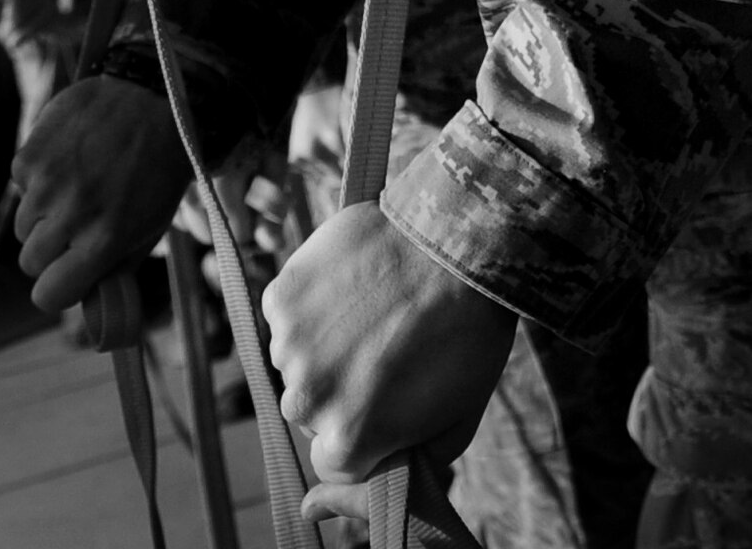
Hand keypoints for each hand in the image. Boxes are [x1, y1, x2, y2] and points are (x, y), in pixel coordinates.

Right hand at [11, 76, 190, 312]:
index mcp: (105, 237)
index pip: (48, 295)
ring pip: (24, 225)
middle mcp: (71, 212)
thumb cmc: (158, 166)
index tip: (68, 275)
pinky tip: (72, 157)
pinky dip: (40, 178)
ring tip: (82, 183)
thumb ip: (118, 269)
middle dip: (52, 250)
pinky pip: (22, 186)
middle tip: (79, 224)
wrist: (154, 97)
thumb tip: (90, 307)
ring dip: (46, 213)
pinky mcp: (29, 155)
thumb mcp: (152, 224)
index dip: (57, 288)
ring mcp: (46, 182)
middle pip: (31, 262)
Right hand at [263, 201, 516, 482]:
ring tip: (373, 308)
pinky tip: (354, 282)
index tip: (389, 392)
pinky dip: (311, 301)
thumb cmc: (468, 333)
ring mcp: (291, 345)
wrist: (463, 241)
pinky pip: (286, 313)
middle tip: (386, 343)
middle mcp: (308, 401)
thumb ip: (398, 473)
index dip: (366, 425)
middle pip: (310, 410)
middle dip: (341, 386)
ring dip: (322, 342)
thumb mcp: (454, 422)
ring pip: (295, 360)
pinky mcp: (282, 294)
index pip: (334, 459)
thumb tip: (313, 510)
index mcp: (348, 442)